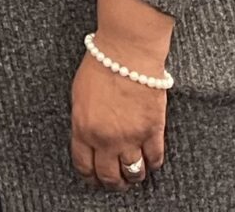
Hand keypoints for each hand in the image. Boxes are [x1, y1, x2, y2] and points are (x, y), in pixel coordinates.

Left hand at [70, 42, 168, 190]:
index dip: (90, 177)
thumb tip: (86, 137)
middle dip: (112, 183)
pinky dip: (153, 163)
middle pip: (109, 175)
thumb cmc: (100, 65)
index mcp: (83, 129)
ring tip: (133, 175)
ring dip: (133, 176)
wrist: (127, 52)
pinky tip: (151, 161)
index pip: (84, 165)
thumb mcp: (79, 95)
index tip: (94, 179)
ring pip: (133, 172)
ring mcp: (130, 137)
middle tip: (116, 182)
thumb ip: (82, 121)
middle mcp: (106, 139)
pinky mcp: (152, 130)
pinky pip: (155, 158)